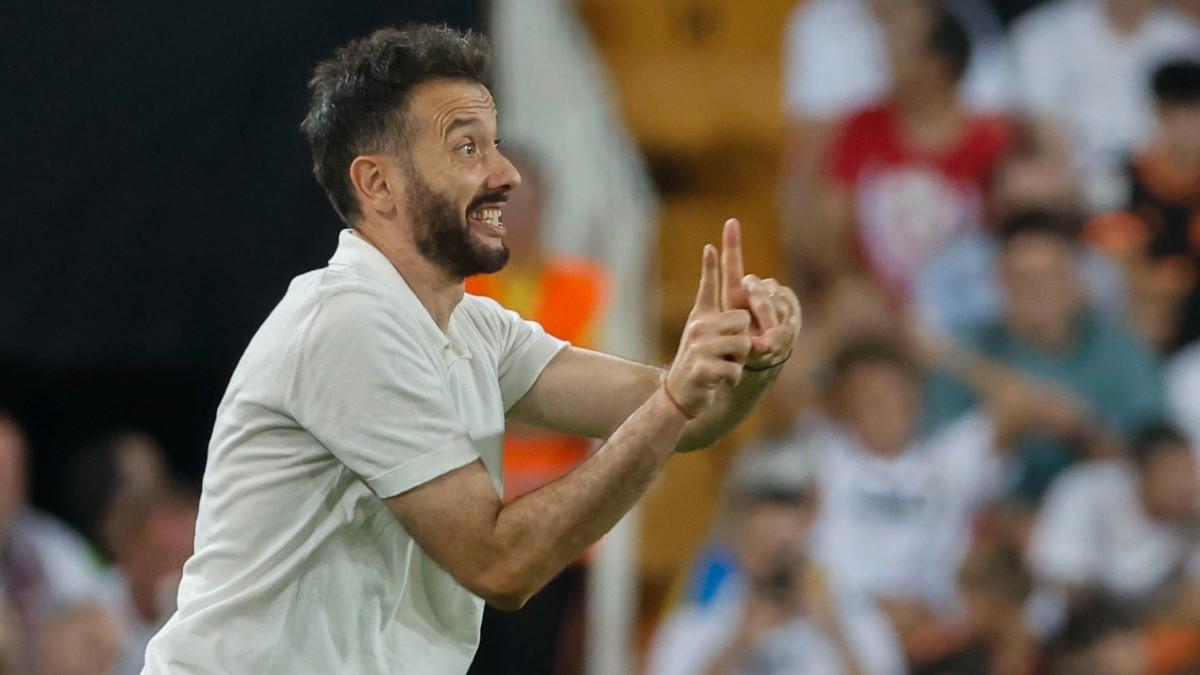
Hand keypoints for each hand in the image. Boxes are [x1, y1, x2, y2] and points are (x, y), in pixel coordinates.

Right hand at [664, 244, 752, 416]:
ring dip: (739, 360)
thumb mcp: (701, 333)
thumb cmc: (696, 361)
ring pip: (743, 344)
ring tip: (722, 366)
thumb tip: (726, 292)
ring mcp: (699, 348)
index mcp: (700, 317)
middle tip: (726, 353)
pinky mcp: (703, 369)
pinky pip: (735, 368)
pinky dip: (732, 378)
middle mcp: (697, 328)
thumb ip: (714, 313)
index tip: (711, 245)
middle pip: (741, 321)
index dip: (710, 266)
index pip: (707, 286)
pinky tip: (719, 380)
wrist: (678, 394)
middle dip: (742, 339)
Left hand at [720, 219, 801, 370]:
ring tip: (771, 337)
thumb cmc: (748, 348)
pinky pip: (789, 305)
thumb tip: (767, 343)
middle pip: (758, 289)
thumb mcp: (746, 349)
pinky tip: (781, 331)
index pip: (732, 266)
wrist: (766, 352)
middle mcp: (752, 288)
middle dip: (762, 313)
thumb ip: (757, 345)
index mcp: (734, 295)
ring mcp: (771, 291)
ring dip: (774, 321)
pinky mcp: (787, 298)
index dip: (732, 243)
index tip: (731, 222)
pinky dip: (787, 321)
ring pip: (775, 299)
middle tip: (765, 336)